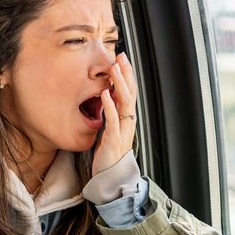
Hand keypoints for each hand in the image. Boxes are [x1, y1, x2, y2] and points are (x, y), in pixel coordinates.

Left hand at [92, 53, 137, 176]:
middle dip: (126, 75)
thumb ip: (111, 114)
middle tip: (121, 57)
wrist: (110, 177)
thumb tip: (107, 96)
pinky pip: (112, 121)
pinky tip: (104, 95)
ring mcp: (122, 131)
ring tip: (114, 71)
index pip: (129, 92)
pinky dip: (109, 107)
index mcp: (127, 119)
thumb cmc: (108, 154)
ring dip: (119, 86)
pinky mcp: (113, 140)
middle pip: (130, 94)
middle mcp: (127, 123)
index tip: (122, 59)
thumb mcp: (110, 130)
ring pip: (124, 104)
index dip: (127, 75)